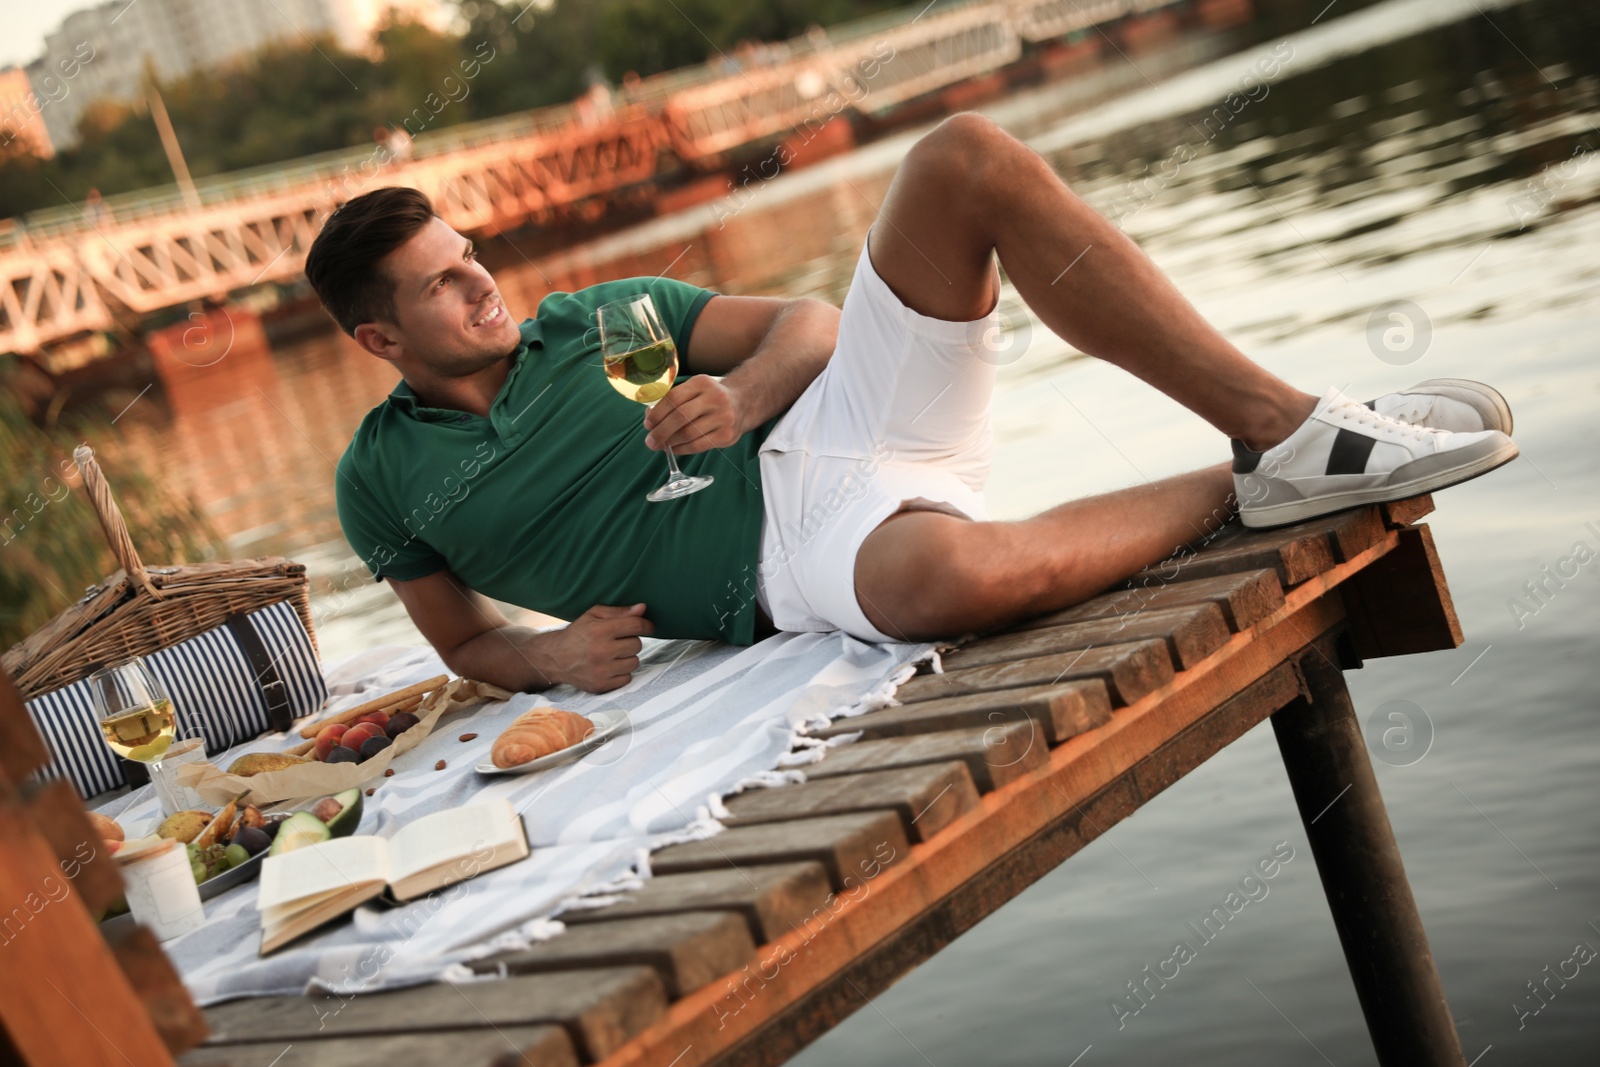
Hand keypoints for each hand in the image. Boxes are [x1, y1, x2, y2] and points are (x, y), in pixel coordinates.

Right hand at [538, 603, 653, 692]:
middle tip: (619, 641)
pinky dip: (622, 673)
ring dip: (628, 657)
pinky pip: (627, 678)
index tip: (648, 627)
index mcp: (599, 630)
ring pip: (634, 663)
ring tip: (614, 654)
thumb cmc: (578, 633)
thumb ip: (619, 611)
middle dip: (631, 641)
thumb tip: (642, 608)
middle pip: (637, 645)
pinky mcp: (601, 686)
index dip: (646, 625)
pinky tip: (610, 666)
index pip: (635, 626)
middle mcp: (601, 651)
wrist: (555, 658)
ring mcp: (601, 671)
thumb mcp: (593, 615)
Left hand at [643, 376, 745, 454]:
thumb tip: (649, 418)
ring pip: (689, 433)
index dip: (657, 413)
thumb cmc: (709, 399)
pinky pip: (699, 445)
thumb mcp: (694, 390)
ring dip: (670, 442)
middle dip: (661, 431)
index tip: (647, 424)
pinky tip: (674, 448)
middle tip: (650, 441)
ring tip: (661, 445)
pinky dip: (682, 449)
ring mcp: (723, 417)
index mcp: (701, 383)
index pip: (674, 398)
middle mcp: (714, 398)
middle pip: (680, 417)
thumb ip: (673, 401)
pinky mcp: (727, 434)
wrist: (742, 403)